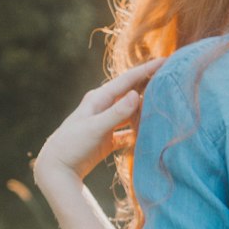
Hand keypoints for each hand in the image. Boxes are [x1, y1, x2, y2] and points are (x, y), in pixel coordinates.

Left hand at [34, 57, 165, 181]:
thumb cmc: (72, 145)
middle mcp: (102, 107)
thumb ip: (116, 113)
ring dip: (145, 106)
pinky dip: (138, 129)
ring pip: (130, 111)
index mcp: (98, 99)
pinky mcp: (107, 138)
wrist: (56, 168)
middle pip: (130, 92)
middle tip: (171, 77)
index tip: (166, 60)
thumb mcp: (95, 129)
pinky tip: (151, 130)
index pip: (127, 80)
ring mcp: (105, 122)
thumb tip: (135, 95)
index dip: (146, 70)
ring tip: (165, 101)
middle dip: (149, 84)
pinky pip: (127, 130)